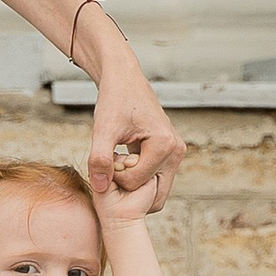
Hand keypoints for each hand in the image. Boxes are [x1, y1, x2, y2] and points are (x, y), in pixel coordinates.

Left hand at [86, 37, 184, 216]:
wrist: (124, 80)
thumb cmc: (114, 100)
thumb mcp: (103, 129)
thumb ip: (99, 159)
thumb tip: (100, 189)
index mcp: (165, 146)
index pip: (135, 183)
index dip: (114, 175)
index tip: (105, 155)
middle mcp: (176, 152)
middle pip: (154, 196)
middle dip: (129, 188)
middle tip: (111, 165)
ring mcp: (176, 154)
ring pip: (154, 190)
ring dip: (133, 182)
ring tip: (116, 160)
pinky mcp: (170, 154)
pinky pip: (154, 179)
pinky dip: (138, 177)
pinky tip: (123, 160)